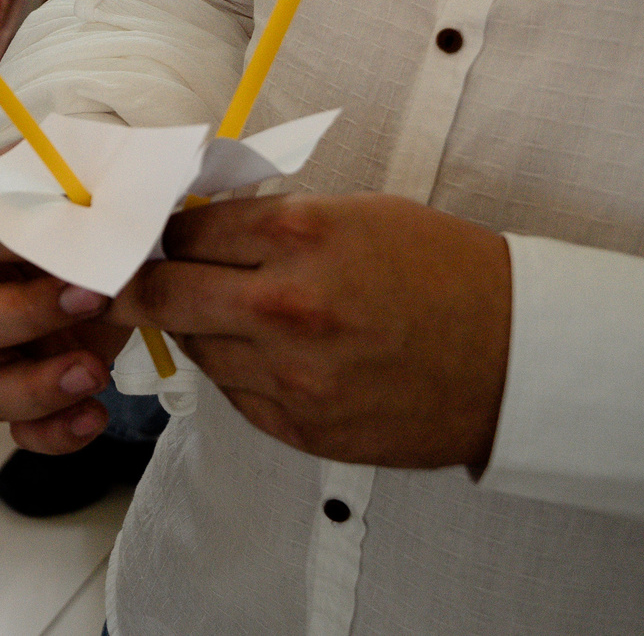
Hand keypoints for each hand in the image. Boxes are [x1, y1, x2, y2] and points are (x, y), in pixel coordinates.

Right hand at [0, 176, 129, 453]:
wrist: (99, 228)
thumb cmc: (68, 193)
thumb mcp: (64, 174)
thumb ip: (64, 188)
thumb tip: (88, 211)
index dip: (9, 246)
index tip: (65, 243)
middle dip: (29, 319)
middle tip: (95, 299)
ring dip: (38, 390)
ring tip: (93, 375)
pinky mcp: (26, 380)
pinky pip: (23, 427)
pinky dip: (55, 432)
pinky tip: (93, 416)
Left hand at [108, 192, 510, 470]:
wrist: (518, 357)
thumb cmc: (442, 272)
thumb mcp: (354, 215)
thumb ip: (269, 224)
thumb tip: (193, 228)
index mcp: (298, 236)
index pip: (183, 231)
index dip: (160, 233)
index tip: (148, 236)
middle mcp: (284, 306)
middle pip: (162, 295)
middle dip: (138, 285)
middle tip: (125, 279)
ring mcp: (291, 374)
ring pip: (195, 348)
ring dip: (198, 329)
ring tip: (230, 314)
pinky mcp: (301, 427)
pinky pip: (234, 394)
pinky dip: (237, 371)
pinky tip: (268, 354)